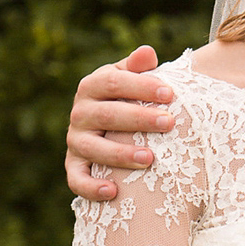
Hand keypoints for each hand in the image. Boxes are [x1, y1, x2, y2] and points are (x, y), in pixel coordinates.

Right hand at [65, 44, 173, 197]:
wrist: (108, 128)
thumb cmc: (128, 99)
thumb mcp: (131, 80)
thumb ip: (139, 68)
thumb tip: (148, 53)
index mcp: (93, 86)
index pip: (114, 82)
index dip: (141, 86)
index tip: (170, 93)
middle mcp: (80, 112)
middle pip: (107, 115)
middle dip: (139, 119)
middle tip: (169, 123)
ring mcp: (75, 140)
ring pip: (93, 148)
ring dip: (120, 154)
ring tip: (150, 159)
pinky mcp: (74, 165)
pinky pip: (76, 179)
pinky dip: (91, 186)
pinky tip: (113, 192)